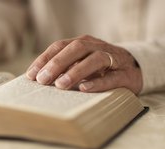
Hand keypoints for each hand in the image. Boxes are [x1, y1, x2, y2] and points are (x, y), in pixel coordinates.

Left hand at [26, 35, 142, 93]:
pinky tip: (84, 89)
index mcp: (82, 44)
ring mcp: (113, 59)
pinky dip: (97, 82)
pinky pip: (112, 77)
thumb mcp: (79, 65)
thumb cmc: (99, 69)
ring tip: (60, 85)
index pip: (60, 46)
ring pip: (95, 59)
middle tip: (42, 80)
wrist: (134, 70)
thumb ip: (62, 69)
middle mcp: (96, 47)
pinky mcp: (125, 75)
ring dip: (75, 71)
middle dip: (57, 64)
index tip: (31, 75)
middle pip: (76, 49)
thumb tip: (36, 80)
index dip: (44, 59)